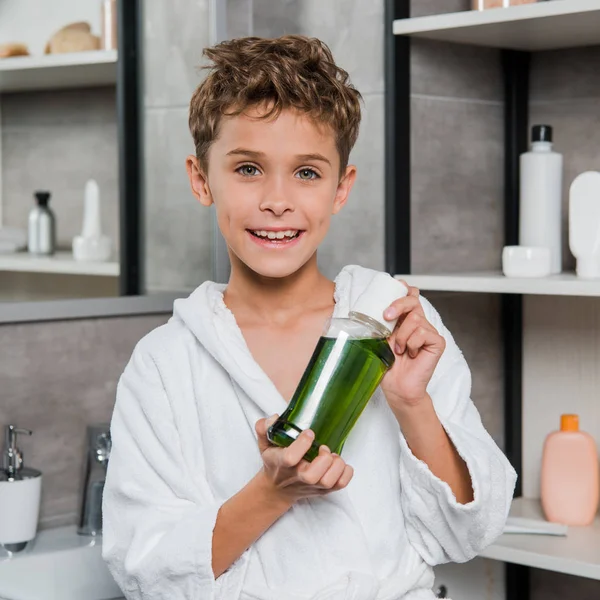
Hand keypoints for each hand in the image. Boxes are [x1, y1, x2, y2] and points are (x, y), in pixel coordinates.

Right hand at [255, 415, 353, 504]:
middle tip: (323, 447)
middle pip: (311, 476)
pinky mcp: (323, 490)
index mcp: (281, 463)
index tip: (309, 433)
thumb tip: (274, 417)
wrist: (277, 489)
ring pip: (328, 482)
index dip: (302, 444)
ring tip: (332, 455)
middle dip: (323, 459)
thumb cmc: (274, 463)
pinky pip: (340, 485)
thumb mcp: (264, 444)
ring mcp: (311, 486)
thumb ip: (264, 427)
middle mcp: (297, 477)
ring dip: (336, 466)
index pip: (290, 458)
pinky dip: (346, 473)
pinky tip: (339, 463)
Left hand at [380, 282, 445, 409]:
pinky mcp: (437, 342)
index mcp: (404, 319)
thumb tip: (374, 304)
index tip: (396, 285)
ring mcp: (429, 332)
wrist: (396, 386)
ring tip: (399, 350)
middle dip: (398, 305)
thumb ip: (382, 321)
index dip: (404, 289)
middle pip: (413, 301)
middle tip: (386, 316)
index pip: (409, 296)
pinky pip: (423, 333)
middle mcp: (418, 322)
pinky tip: (411, 354)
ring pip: (416, 319)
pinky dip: (412, 343)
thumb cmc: (387, 364)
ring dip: (402, 335)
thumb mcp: (380, 338)